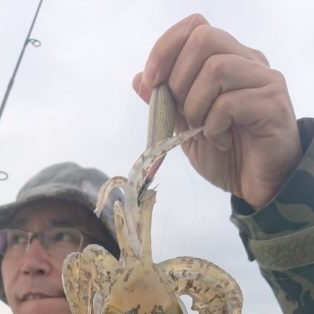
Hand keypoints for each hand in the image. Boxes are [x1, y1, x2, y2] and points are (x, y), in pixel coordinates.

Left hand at [133, 14, 301, 208]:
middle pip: (204, 38)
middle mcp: (248, 62)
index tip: (152, 81)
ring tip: (203, 131)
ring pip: (216, 68)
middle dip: (179, 80)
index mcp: (228, 59)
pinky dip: (214, 126)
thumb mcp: (186, 130)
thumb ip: (167, 104)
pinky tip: (222, 141)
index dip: (166, 49)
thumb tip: (139, 79)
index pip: (195, 27)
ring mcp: (264, 80)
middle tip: (184, 114)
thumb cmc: (227, 156)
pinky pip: (230, 102)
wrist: (258, 187)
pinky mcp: (272, 104)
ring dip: (196, 105)